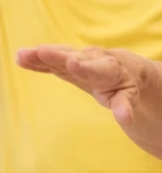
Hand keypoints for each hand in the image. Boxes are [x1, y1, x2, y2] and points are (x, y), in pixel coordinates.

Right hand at [16, 45, 140, 124]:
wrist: (125, 67)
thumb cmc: (127, 84)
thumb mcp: (128, 96)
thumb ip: (124, 107)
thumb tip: (127, 120)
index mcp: (109, 70)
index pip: (96, 69)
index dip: (84, 67)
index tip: (72, 63)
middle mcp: (93, 60)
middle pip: (74, 58)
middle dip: (58, 56)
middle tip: (40, 51)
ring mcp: (79, 58)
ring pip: (60, 56)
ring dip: (42, 55)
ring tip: (22, 54)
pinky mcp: (67, 61)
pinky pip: (51, 61)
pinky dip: (37, 60)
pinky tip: (20, 57)